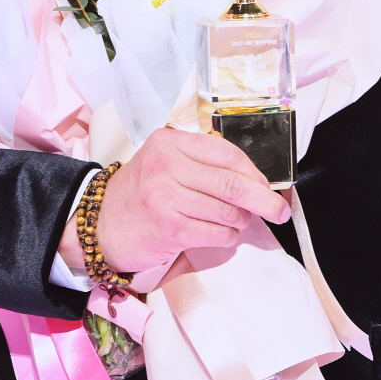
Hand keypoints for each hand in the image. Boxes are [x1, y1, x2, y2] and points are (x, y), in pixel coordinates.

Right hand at [59, 127, 290, 278]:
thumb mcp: (165, 163)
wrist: (99, 225)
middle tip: (281, 210)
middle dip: (264, 199)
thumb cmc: (141, 193)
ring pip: (227, 211)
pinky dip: (227, 237)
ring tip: (234, 222)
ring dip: (240, 221)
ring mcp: (167, 197)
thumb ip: (202, 164)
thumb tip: (257, 181)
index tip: (269, 186)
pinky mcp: (170, 228)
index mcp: (171, 142)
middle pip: (233, 183)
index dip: (255, 172)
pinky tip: (222, 234)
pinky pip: (217, 234)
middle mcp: (167, 165)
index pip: (227, 154)